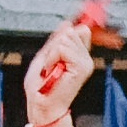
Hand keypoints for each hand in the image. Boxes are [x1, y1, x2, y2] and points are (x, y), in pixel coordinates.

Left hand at [21, 0, 101, 126]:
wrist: (41, 104)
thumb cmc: (41, 85)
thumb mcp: (46, 55)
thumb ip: (57, 39)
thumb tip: (67, 22)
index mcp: (78, 54)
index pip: (81, 28)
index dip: (73, 25)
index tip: (67, 25)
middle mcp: (85, 57)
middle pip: (72, 30)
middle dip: (55, 44)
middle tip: (50, 63)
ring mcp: (85, 62)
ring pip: (66, 39)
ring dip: (52, 53)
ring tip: (50, 69)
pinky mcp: (82, 67)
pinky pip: (63, 48)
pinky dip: (52, 58)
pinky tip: (52, 71)